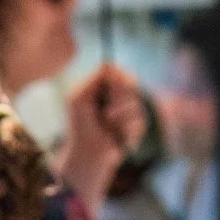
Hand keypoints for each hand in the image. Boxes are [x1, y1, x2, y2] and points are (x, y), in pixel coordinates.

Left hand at [58, 62, 147, 208]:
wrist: (87, 154)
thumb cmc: (79, 126)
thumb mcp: (79, 98)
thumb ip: (94, 79)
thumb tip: (110, 65)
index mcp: (101, 87)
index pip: (118, 72)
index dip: (121, 78)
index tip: (117, 86)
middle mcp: (115, 96)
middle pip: (131, 86)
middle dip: (119, 102)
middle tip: (106, 116)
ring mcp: (127, 111)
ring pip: (137, 106)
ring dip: (121, 120)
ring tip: (109, 129)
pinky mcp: (135, 127)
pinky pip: (140, 123)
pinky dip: (127, 132)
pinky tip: (117, 138)